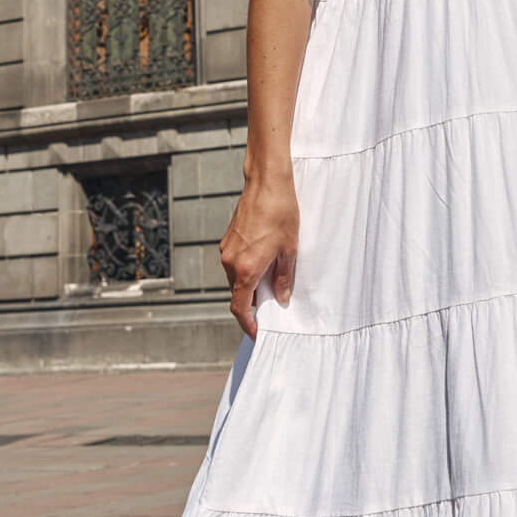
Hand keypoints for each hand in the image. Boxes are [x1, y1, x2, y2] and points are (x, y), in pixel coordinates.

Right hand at [219, 171, 298, 338]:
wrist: (266, 183)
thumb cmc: (280, 213)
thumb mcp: (289, 250)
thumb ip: (283, 278)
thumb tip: (281, 299)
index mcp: (245, 269)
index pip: (240, 307)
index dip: (248, 324)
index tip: (257, 332)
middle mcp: (230, 262)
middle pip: (238, 294)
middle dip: (253, 303)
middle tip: (273, 305)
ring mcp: (226, 250)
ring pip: (236, 278)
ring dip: (251, 285)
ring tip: (273, 280)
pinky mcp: (227, 240)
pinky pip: (234, 264)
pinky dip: (247, 270)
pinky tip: (265, 261)